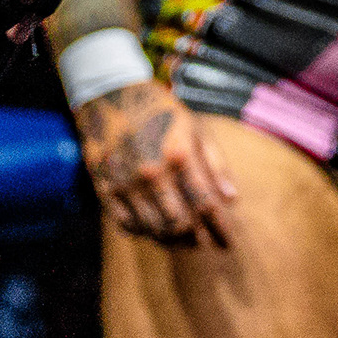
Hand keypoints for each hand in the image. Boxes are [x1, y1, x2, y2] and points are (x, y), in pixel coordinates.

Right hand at [75, 81, 238, 247]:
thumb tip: (232, 200)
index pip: (206, 206)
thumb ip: (215, 163)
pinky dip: (145, 233)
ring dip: (173, 240)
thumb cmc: (160, 111)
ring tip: (184, 239)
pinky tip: (155, 229)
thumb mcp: (195, 127)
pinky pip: (127, 225)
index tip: (228, 244)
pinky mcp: (105, 188)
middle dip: (197, 240)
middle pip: (179, 225)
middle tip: (205, 242)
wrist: (110, 93)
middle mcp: (151, 173)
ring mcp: (125, 182)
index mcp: (179, 154)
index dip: (220, 230)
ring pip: (153, 230)